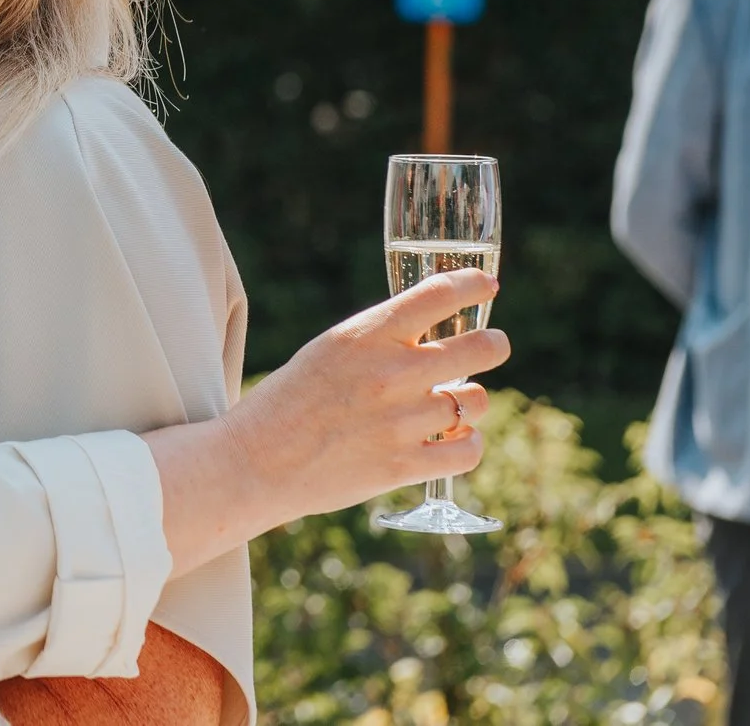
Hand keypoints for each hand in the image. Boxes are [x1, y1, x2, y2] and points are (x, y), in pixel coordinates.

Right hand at [228, 267, 507, 513]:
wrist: (256, 460)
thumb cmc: (288, 401)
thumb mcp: (328, 350)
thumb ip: (378, 340)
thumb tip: (430, 334)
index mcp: (366, 334)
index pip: (440, 294)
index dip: (474, 284)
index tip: (487, 285)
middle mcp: (391, 372)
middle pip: (479, 347)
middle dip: (493, 344)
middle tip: (492, 345)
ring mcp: (401, 420)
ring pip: (477, 399)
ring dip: (473, 398)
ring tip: (458, 402)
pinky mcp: (404, 464)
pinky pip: (468, 449)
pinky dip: (468, 442)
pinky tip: (455, 438)